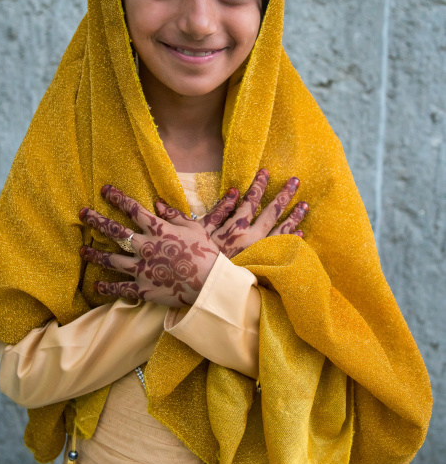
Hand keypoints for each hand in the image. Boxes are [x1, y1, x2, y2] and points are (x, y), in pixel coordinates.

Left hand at [79, 185, 220, 306]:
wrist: (209, 283)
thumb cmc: (205, 253)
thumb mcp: (194, 228)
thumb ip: (174, 215)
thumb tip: (158, 203)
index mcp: (158, 230)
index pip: (133, 209)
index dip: (118, 198)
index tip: (105, 190)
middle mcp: (146, 247)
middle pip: (116, 232)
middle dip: (97, 221)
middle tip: (83, 214)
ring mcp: (143, 269)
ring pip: (112, 260)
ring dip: (95, 255)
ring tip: (82, 251)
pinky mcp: (144, 289)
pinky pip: (121, 288)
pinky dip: (108, 288)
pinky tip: (97, 286)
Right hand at [157, 169, 307, 258]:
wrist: (210, 291)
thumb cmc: (199, 264)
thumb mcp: (190, 237)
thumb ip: (178, 218)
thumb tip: (159, 204)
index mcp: (234, 227)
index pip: (249, 201)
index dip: (257, 187)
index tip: (265, 173)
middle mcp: (250, 236)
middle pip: (270, 211)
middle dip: (282, 195)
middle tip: (295, 180)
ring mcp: (259, 250)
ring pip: (281, 229)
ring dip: (294, 216)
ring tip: (305, 204)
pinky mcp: (263, 262)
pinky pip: (280, 249)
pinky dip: (291, 240)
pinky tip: (301, 234)